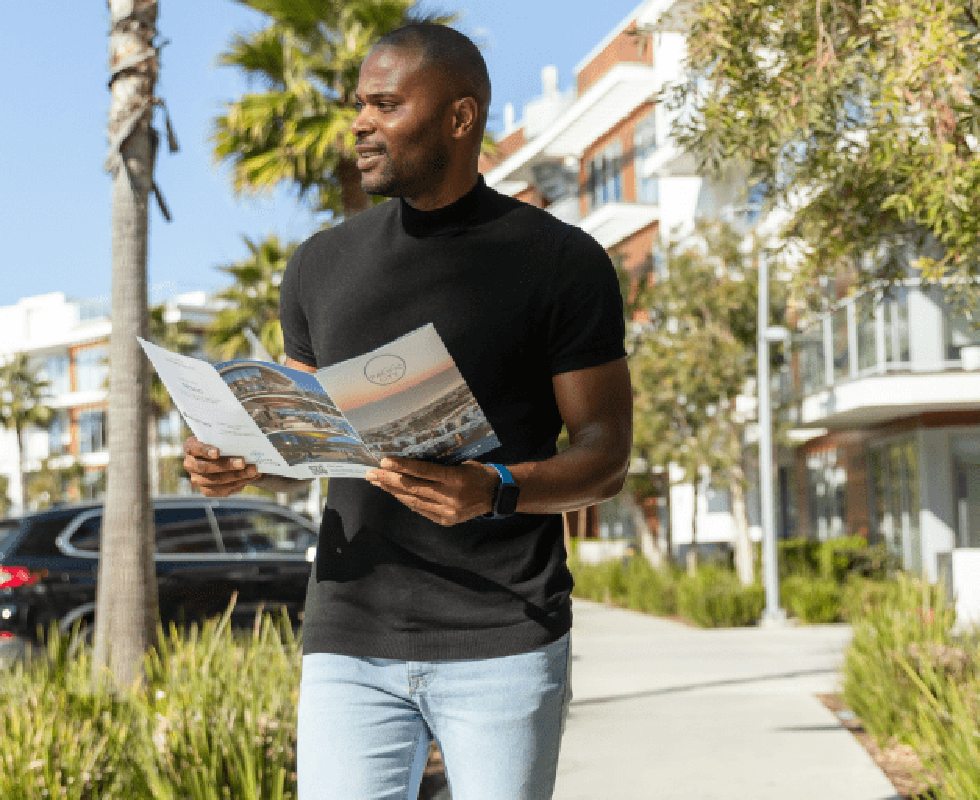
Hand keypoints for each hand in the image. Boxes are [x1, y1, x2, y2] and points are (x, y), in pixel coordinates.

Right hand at [182, 436, 260, 496]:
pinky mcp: (207, 490)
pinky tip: (249, 478)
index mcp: (191, 447)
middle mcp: (190, 464)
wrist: (223, 456)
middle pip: (205, 467)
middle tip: (243, 462)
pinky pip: (222, 490)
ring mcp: (197, 479)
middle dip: (227, 465)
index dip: (205, 451)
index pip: (194, 448)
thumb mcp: (221, 437)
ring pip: (215, 481)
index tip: (218, 452)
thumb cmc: (222, 443)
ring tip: (252, 471)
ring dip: (237, 476)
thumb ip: (226, 438)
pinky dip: (238, 484)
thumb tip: (244, 442)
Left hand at [365, 457, 498, 525]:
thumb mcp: (462, 463)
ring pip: (414, 501)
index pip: (423, 471)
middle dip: (389, 480)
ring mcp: (447, 511)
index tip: (383, 461)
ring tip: (378, 483)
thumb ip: (439, 465)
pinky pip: (421, 510)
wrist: (497, 494)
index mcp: (456, 478)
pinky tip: (396, 494)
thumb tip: (409, 463)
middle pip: (413, 488)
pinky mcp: (446, 520)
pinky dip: (407, 501)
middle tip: (371, 474)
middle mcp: (450, 497)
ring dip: (394, 492)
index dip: (402, 467)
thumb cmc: (478, 472)